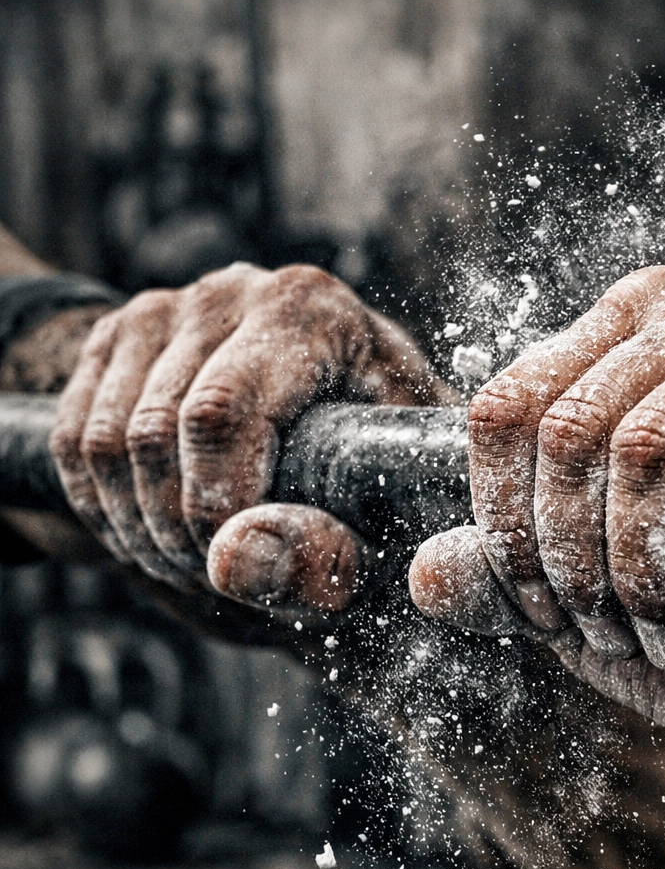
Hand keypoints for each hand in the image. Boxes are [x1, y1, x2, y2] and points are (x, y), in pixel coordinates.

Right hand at [51, 262, 454, 615]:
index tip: (229, 564)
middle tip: (212, 577)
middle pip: (156, 431)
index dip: (210, 507)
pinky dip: (103, 505)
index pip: (220, 414)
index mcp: (309, 310)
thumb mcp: (383, 500)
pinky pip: (76, 436)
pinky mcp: (119, 336)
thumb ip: (330, 545)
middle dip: (175, 529)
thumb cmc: (380, 449)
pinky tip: (151, 538)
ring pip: (106, 439)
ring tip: (189, 564)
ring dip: (137, 527)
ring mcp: (167, 308)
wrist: (348, 387)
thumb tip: (235, 563)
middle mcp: (232, 291)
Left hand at [411, 257, 664, 746]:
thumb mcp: (600, 611)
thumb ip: (513, 586)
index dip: (507, 530)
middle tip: (623, 636)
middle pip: (567, 433)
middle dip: (580, 565)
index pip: (503, 410)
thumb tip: (425, 577)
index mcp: (616, 338)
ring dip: (648, 566)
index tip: (546, 616)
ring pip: (648, 437)